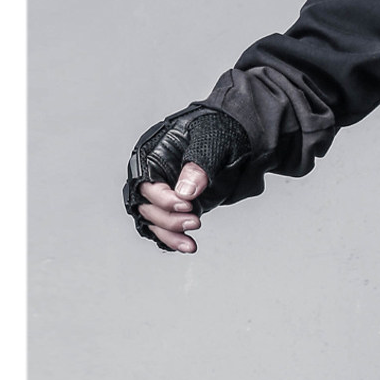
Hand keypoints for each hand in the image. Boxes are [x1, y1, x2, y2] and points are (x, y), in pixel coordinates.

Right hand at [123, 103, 251, 252]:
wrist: (234, 141)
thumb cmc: (218, 133)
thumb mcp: (210, 142)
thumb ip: (198, 166)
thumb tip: (185, 191)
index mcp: (151, 154)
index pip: (145, 182)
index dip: (162, 198)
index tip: (186, 205)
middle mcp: (152, 176)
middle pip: (146, 206)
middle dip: (168, 219)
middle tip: (195, 222)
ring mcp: (163, 194)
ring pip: (153, 222)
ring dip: (170, 235)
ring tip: (190, 245)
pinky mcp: (175, 209)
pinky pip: (164, 228)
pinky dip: (174, 240)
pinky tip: (188, 246)